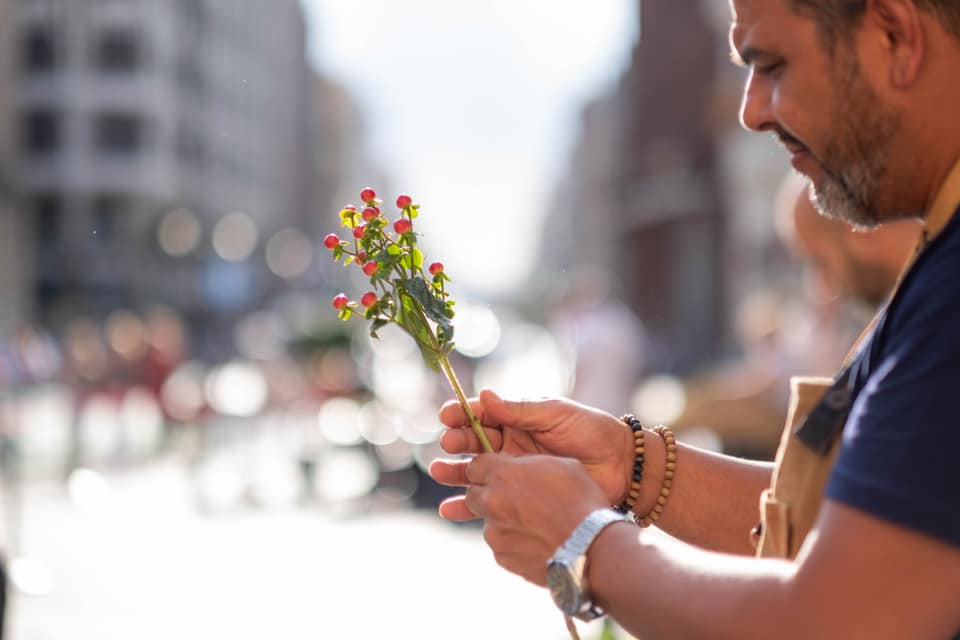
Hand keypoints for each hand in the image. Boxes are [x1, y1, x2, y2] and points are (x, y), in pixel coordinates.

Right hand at [428, 389, 633, 520]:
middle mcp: (510, 444)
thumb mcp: (555, 413)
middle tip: (449, 445)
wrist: (622, 466)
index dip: (462, 414)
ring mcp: (514, 472)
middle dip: (456, 442)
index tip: (447, 415)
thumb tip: (484, 395)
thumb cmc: (591, 431)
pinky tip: (449, 509)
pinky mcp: (521, 497)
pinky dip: (467, 506)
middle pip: (472, 442)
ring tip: (440, 473)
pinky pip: (489, 501)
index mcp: (516, 419)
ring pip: (475, 472)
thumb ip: (519, 409)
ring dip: (454, 473)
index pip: (481, 414)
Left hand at [461, 454, 607, 585]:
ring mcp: (495, 533)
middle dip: (488, 494)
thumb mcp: (561, 466)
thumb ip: (530, 465)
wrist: (591, 547)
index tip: (501, 473)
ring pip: (488, 522)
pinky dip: (514, 542)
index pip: (476, 465)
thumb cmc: (581, 502)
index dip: (489, 468)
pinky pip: (501, 545)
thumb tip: (522, 470)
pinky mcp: (503, 558)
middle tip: (513, 498)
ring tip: (534, 524)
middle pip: (473, 494)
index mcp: (504, 475)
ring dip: (503, 520)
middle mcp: (492, 503)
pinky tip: (538, 541)